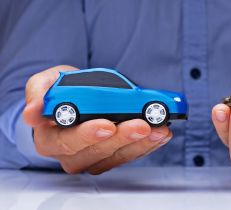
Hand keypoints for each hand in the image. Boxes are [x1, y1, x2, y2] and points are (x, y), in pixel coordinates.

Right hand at [23, 65, 171, 173]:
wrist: (74, 103)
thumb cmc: (60, 94)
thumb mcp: (45, 83)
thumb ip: (40, 93)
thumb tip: (33, 111)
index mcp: (50, 138)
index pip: (68, 142)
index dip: (87, 135)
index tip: (107, 125)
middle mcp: (71, 154)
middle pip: (98, 152)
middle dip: (123, 138)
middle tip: (142, 124)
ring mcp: (93, 158)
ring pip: (118, 156)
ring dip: (141, 143)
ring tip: (159, 129)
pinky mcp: (112, 157)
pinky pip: (130, 155)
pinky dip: (148, 145)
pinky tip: (160, 133)